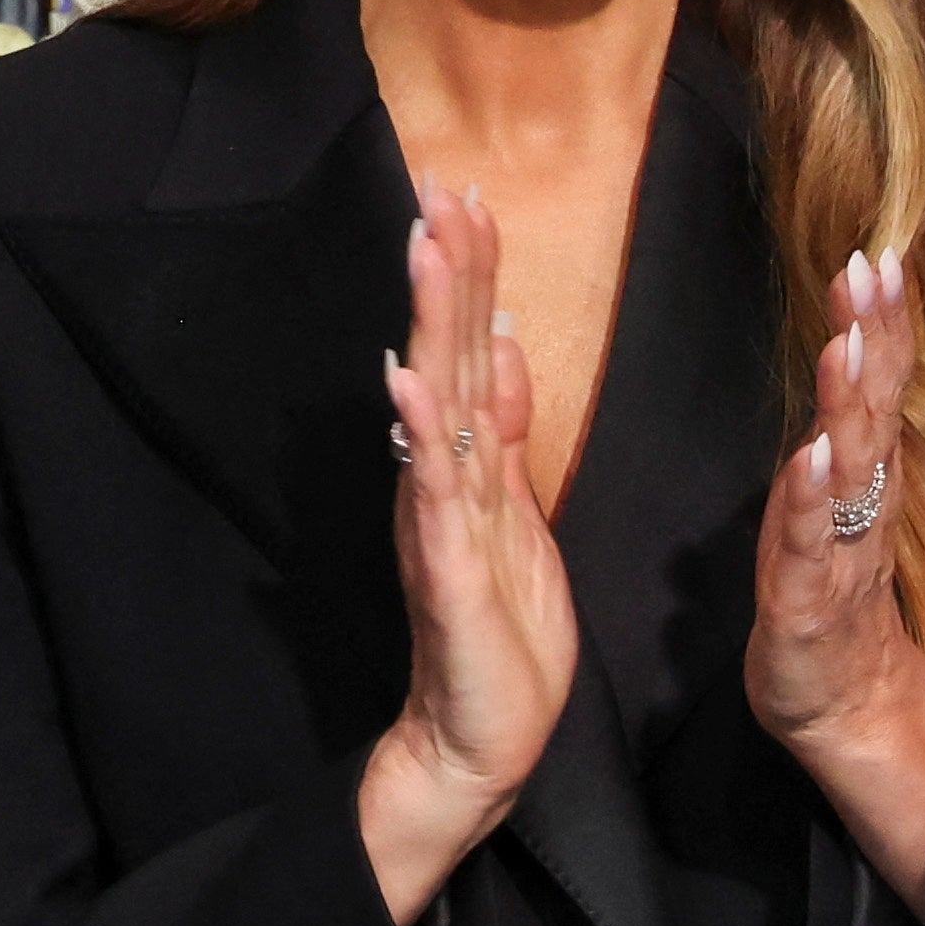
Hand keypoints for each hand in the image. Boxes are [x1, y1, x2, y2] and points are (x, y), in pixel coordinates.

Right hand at [361, 180, 579, 925]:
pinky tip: (406, 382)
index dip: (472, 271)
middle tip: (439, 188)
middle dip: (448, 271)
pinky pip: (429, 491)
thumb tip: (504, 343)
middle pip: (447, 355)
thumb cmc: (500, 634)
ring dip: (430, 325)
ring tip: (426, 251)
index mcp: (471, 462)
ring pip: (435, 406)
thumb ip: (507, 431)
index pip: (472, 347)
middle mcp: (444, 476)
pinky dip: (418, 434)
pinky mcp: (441, 569)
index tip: (466, 192)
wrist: (478, 737)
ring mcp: (437, 517)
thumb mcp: (518, 515)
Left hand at [747, 248, 924, 914]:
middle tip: (874, 269)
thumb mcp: (825, 508)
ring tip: (845, 345)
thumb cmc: (825, 602)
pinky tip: (813, 456)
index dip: (881, 325)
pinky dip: (812, 499)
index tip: (879, 256)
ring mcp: (838, 553)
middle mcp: (858, 508)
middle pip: (869, 410)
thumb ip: (835, 445)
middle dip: (872, 337)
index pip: (874, 390)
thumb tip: (838, 372)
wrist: (840, 710)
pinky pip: (811, 545)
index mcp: (858, 481)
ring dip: (845, 404)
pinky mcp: (807, 603)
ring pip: (848, 469)